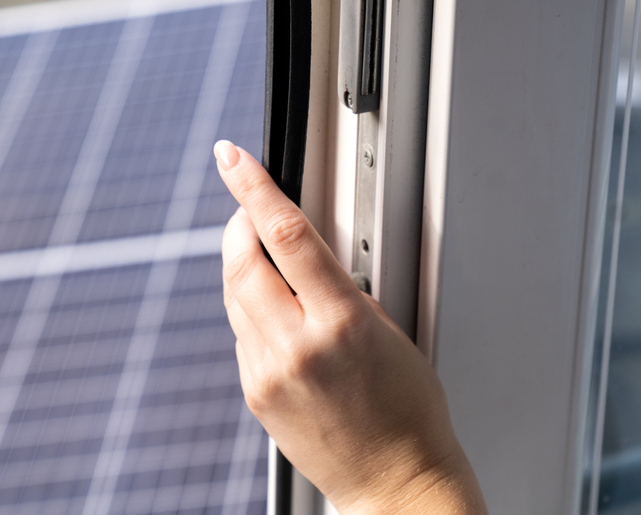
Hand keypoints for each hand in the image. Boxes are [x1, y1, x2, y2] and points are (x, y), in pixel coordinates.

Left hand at [213, 140, 487, 513]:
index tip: (231, 158)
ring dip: (244, 265)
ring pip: (235, 294)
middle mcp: (296, 347)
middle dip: (239, 223)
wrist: (395, 481)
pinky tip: (281, 318)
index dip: (254, 187)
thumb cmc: (408, 409)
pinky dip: (252, 309)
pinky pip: (242, 332)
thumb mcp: (389, 329)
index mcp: (341, 322)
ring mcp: (269, 373)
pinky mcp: (256, 392)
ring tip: (274, 267)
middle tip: (248, 207)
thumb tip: (300, 246)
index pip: (285, 235)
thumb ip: (339, 285)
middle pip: (243, 260)